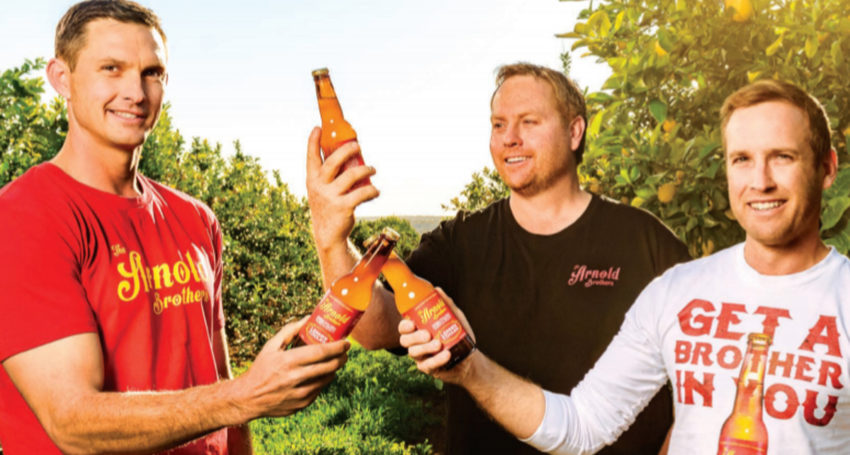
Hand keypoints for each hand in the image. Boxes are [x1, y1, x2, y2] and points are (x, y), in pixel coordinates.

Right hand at [238, 318, 348, 417]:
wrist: (249, 398)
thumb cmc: (261, 369)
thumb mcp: (270, 347)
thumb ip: (289, 331)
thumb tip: (308, 318)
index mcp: (288, 361)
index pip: (321, 352)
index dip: (338, 347)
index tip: (346, 342)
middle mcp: (296, 378)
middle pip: (330, 366)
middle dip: (342, 357)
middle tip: (344, 352)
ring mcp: (300, 393)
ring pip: (328, 379)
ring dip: (334, 369)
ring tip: (333, 361)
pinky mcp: (302, 404)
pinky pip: (320, 389)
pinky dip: (322, 381)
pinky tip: (319, 374)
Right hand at [305, 127, 378, 252]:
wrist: (328, 235)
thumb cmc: (328, 207)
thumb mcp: (321, 190)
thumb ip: (329, 176)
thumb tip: (347, 155)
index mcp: (312, 180)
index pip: (311, 157)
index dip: (313, 142)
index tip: (318, 128)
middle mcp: (319, 187)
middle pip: (333, 161)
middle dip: (346, 150)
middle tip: (358, 146)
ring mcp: (330, 197)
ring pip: (351, 175)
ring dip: (366, 170)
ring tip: (373, 169)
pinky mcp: (343, 207)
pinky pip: (362, 193)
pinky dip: (372, 191)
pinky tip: (376, 191)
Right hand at [398, 288, 475, 382]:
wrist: (469, 357)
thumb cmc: (458, 335)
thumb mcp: (455, 318)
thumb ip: (446, 304)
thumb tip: (437, 290)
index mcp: (418, 330)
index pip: (404, 327)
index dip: (404, 326)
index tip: (412, 323)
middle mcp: (416, 343)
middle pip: (405, 340)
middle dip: (415, 337)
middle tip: (427, 334)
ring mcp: (421, 357)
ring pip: (414, 353)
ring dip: (426, 348)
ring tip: (439, 344)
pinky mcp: (428, 368)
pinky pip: (427, 365)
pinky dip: (436, 360)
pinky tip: (446, 355)